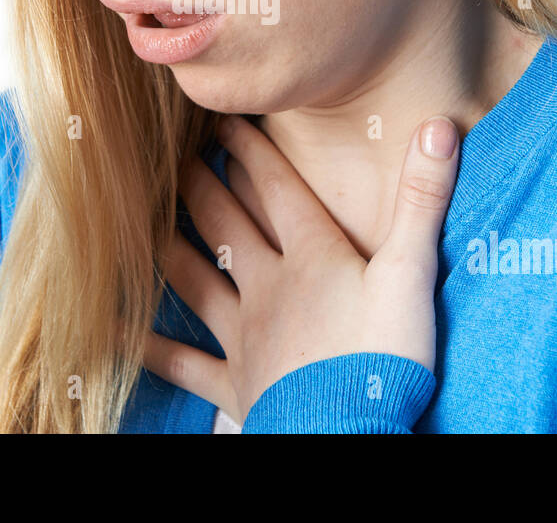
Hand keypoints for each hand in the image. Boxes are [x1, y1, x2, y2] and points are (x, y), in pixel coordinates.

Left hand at [143, 113, 458, 425]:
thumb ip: (421, 200)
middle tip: (174, 158)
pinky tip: (118, 330)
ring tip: (144, 222)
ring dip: (170, 248)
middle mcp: (268, 285)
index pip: (274, 187)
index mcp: (312, 255)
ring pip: (196, 280)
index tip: (224, 120)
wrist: (347, 435)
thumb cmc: (384, 357)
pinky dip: (150, 346)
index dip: (249, 149)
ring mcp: (245, 334)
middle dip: (201, 187)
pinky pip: (182, 362)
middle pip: (226, 224)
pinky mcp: (234, 382)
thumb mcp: (413, 273)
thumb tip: (438, 126)